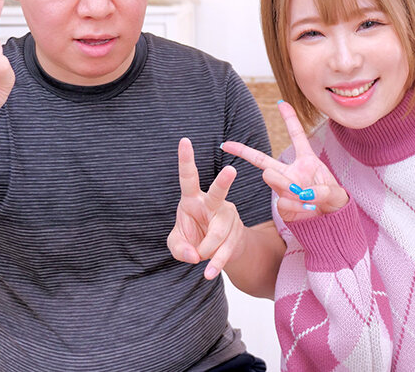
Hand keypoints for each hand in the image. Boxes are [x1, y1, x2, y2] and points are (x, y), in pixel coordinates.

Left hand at [167, 137, 244, 279]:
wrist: (218, 253)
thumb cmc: (194, 239)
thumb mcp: (178, 243)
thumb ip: (178, 248)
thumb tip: (193, 253)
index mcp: (193, 199)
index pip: (188, 178)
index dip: (186, 159)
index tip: (184, 140)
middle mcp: (213, 203)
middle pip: (218, 192)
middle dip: (224, 181)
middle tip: (230, 171)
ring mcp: (228, 216)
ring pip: (217, 235)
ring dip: (204, 252)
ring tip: (200, 258)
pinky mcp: (236, 233)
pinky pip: (225, 250)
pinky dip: (215, 264)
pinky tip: (209, 273)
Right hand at [222, 101, 347, 222]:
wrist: (331, 222)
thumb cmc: (334, 201)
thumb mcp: (336, 193)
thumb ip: (324, 191)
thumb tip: (304, 194)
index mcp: (306, 161)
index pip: (296, 136)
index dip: (289, 118)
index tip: (281, 102)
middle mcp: (291, 172)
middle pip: (262, 159)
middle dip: (243, 151)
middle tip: (228, 145)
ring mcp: (284, 189)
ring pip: (271, 177)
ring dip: (285, 184)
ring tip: (303, 194)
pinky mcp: (282, 206)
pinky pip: (281, 202)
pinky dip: (295, 206)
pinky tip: (306, 209)